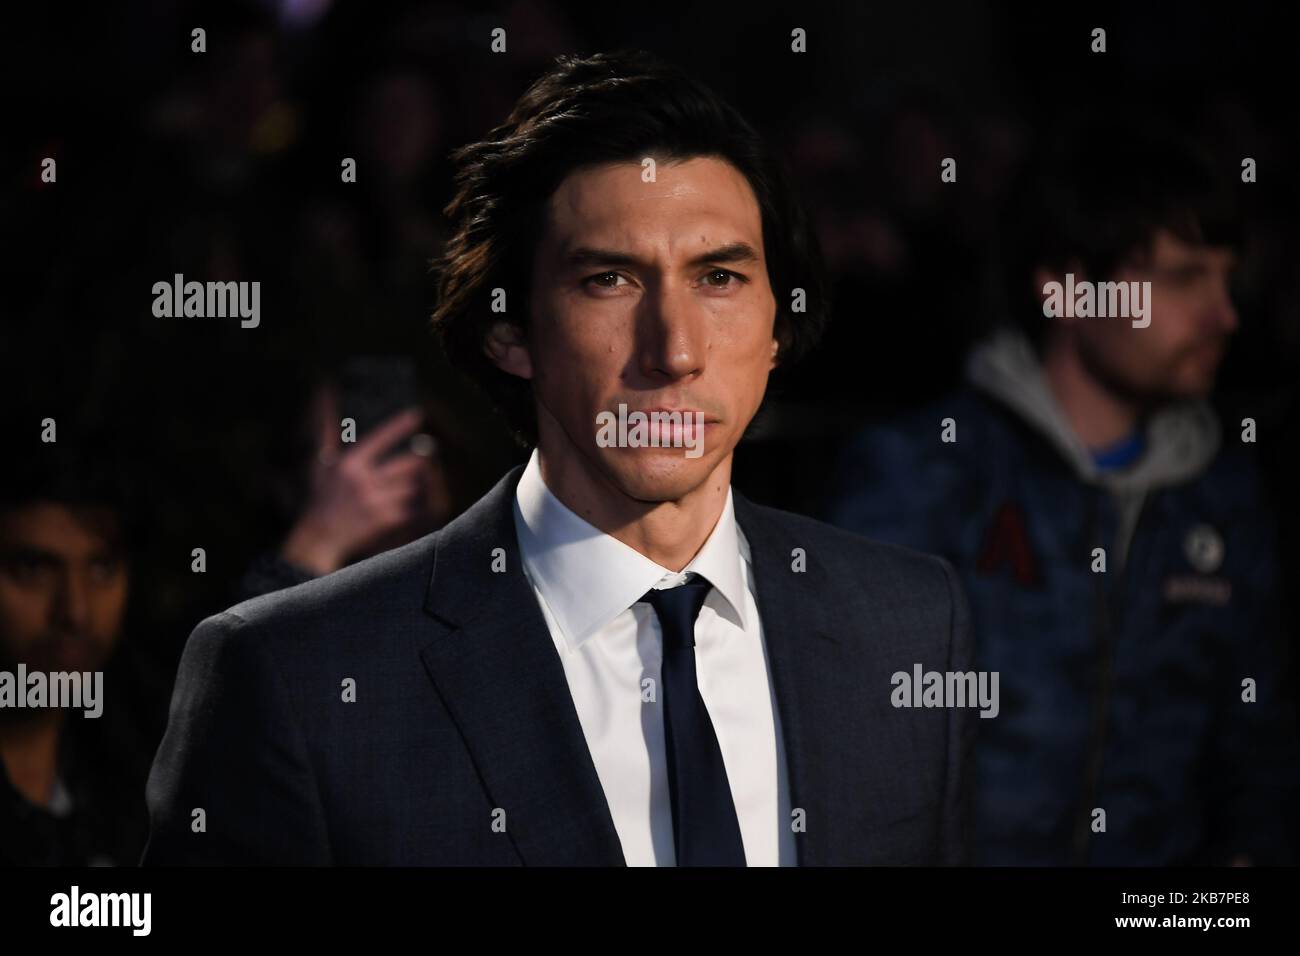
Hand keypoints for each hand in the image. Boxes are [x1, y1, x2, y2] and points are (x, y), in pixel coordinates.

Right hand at [280, 386, 429, 574]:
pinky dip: (407, 506)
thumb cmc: (320, 497)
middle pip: (406, 464)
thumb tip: (325, 396)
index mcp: (349, 465)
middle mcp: (364, 481)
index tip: (417, 415)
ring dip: (410, 486)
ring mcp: (377, 501)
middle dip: (415, 462)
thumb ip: (327, 431)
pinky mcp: (386, 520)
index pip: (380, 439)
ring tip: (397, 489)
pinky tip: (394, 507)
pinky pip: (410, 507)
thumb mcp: (321, 463)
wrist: (320, 537)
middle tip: (418, 459)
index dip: (400, 426)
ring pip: (411, 486)